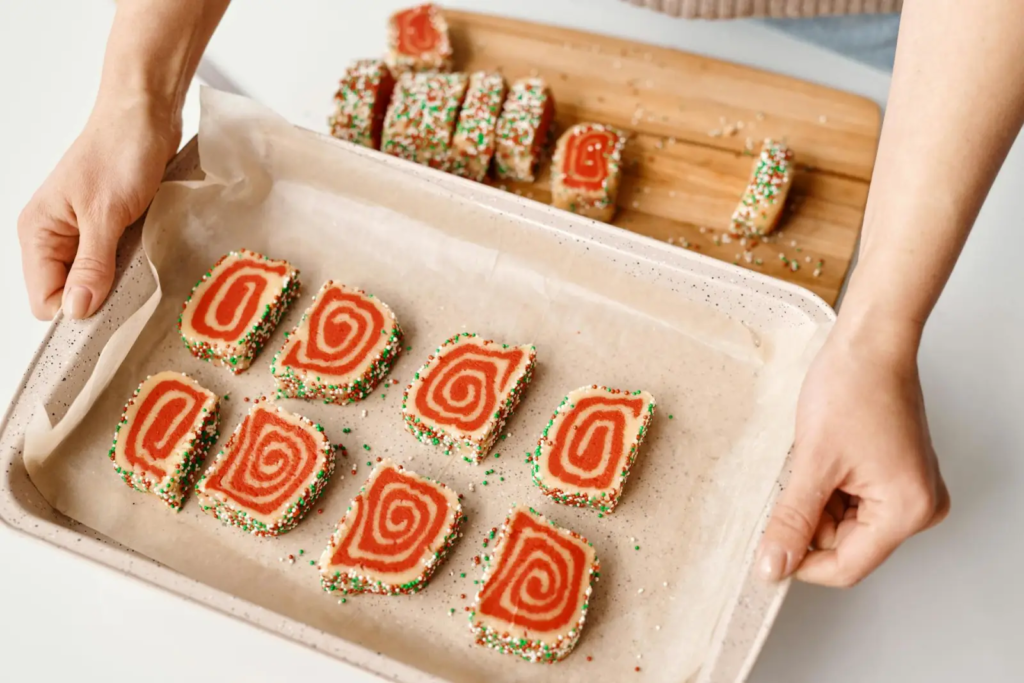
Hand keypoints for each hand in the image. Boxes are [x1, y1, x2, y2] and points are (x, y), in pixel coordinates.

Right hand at [17, 93, 179, 319]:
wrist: (145, 117)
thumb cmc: (120, 153)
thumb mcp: (105, 214)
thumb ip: (91, 265)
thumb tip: (77, 311)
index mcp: (38, 233)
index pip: (45, 299)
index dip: (76, 311)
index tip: (110, 311)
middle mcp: (54, 237)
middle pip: (70, 295)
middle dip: (99, 298)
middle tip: (132, 286)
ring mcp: (82, 234)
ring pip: (94, 281)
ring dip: (118, 282)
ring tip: (141, 266)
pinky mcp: (109, 229)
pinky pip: (114, 264)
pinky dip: (131, 267)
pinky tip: (146, 257)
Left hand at [757, 321, 949, 586]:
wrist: (869, 342)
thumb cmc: (853, 387)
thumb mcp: (813, 462)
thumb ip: (792, 521)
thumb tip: (774, 566)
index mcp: (907, 510)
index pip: (846, 567)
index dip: (801, 564)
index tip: (765, 554)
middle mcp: (918, 507)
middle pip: (845, 544)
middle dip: (809, 520)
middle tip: (791, 481)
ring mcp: (908, 490)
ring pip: (843, 522)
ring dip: (816, 500)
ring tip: (812, 459)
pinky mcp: (894, 475)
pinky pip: (852, 500)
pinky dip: (827, 486)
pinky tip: (822, 456)